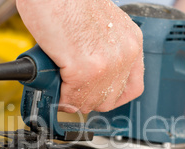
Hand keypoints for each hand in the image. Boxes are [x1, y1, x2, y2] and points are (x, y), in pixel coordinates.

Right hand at [16, 0, 143, 113]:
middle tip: (71, 87)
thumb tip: (88, 80)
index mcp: (131, 42)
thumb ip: (102, 53)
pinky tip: (53, 77)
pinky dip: (59, 93)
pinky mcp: (85, 68)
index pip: (132, 87)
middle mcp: (125, 54)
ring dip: (71, 97)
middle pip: (109, 100)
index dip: (111, 96)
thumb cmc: (67, 1)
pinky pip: (72, 98)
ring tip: (59, 79)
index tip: (97, 95)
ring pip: (89, 103)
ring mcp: (107, 63)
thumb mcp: (101, 27)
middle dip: (87, 98)